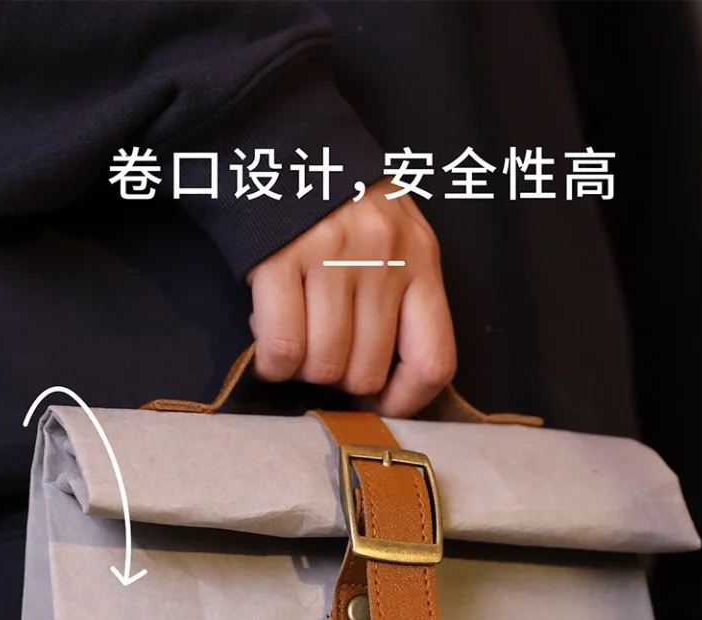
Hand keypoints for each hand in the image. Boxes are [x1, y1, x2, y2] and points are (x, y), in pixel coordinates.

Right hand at [246, 181, 455, 417]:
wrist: (275, 134)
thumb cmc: (336, 200)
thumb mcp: (394, 236)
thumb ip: (400, 296)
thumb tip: (383, 380)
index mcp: (421, 258)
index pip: (433, 360)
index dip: (406, 401)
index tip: (381, 404)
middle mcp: (384, 259)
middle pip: (366, 372)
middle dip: (338, 381)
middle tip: (321, 353)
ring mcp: (332, 258)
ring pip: (323, 365)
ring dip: (302, 370)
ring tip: (294, 339)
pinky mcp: (280, 260)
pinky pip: (281, 347)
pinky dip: (271, 363)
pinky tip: (268, 342)